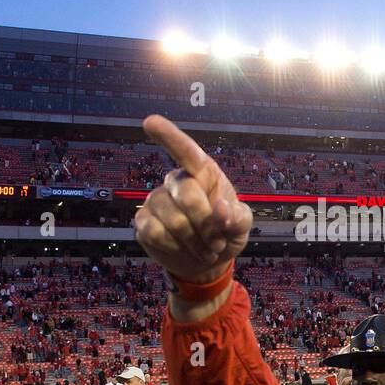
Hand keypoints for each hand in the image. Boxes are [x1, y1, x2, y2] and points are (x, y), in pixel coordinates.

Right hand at [136, 115, 253, 283]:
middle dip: (206, 224)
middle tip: (217, 243)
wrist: (208, 262)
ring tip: (205, 249)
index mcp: (203, 173)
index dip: (169, 136)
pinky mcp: (143, 221)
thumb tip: (220, 209)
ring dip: (194, 241)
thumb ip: (237, 217)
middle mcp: (177, 181)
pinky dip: (175, 247)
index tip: (150, 122)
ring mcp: (157, 200)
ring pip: (173, 219)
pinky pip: (156, 233)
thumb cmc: (226, 234)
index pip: (187, 151)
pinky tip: (183, 249)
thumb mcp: (241, 225)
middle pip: (187, 195)